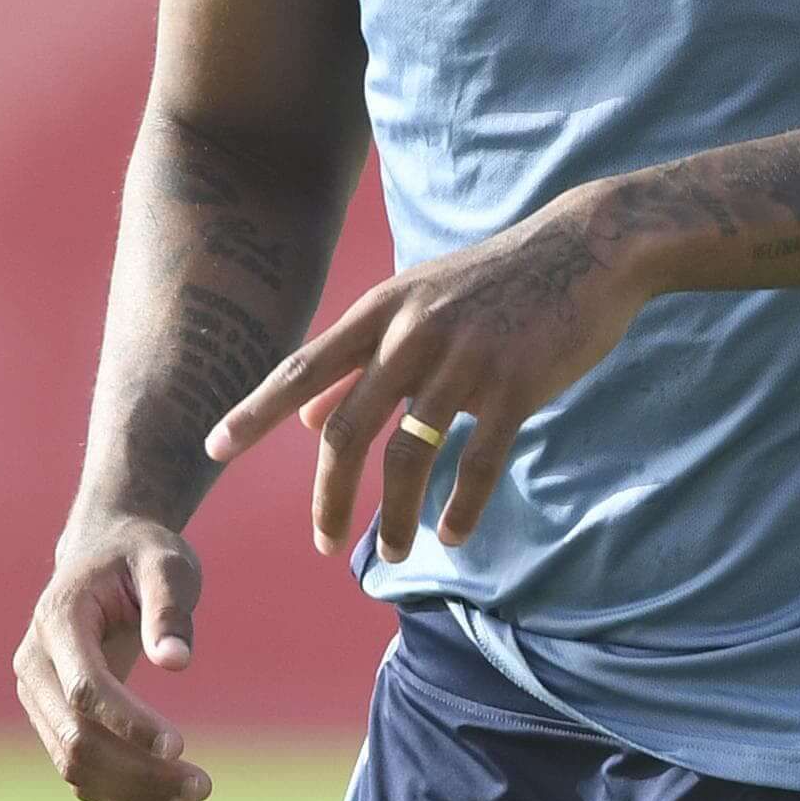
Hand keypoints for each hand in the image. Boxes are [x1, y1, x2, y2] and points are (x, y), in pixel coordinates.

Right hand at [12, 516, 211, 800]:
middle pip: (75, 737)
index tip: (180, 746)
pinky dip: (117, 797)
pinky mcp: (53, 719)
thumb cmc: (141, 555)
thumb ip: (169, 606)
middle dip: (137, 770)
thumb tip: (176, 662)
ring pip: (72, 764)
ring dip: (131, 792)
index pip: (85, 688)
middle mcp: (34, 665)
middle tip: (202, 789)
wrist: (104, 554)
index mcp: (57, 620)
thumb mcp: (166, 562)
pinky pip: (75, 771)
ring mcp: (38, 698)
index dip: (128, 721)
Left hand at [205, 191, 645, 560]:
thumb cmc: (497, 280)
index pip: (303, 369)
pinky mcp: (516, 383)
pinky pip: (477, 461)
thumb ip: (363, 357)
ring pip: (410, 456)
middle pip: (348, 431)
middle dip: (330, 497)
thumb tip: (311, 419)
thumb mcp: (420, 301)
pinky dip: (460, 506)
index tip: (212, 451)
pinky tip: (453, 534)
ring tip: (396, 552)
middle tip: (325, 544)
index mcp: (383, 311)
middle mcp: (413, 335)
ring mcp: (465, 359)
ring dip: (397, 516)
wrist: (587, 247)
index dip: (256, 412)